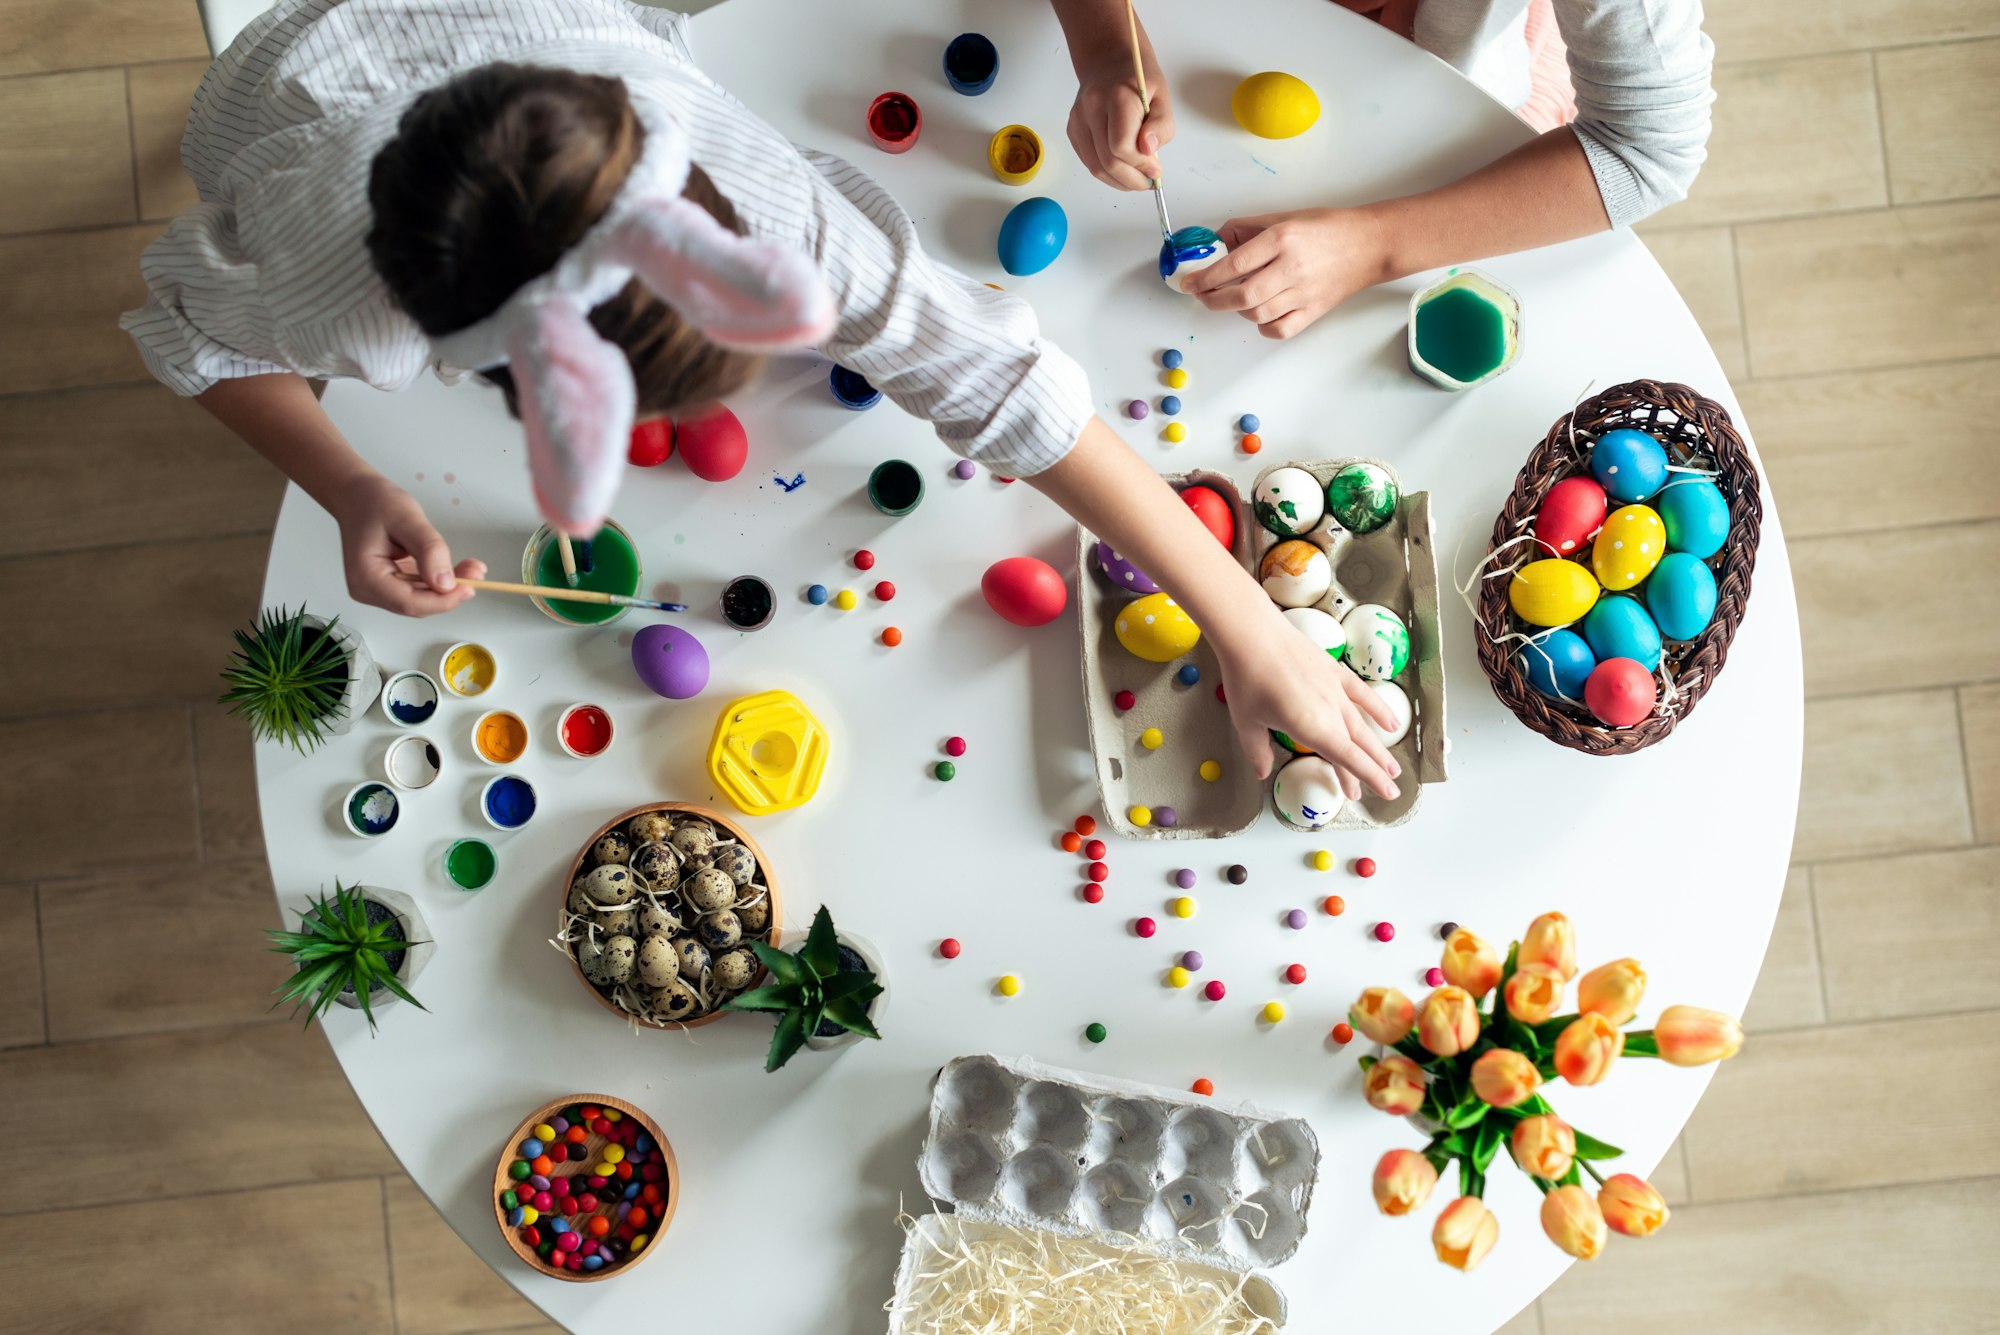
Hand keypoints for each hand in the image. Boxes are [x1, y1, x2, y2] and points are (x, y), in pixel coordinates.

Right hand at [328, 475, 484, 616]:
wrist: (357, 495)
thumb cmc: (375, 502)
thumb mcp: (407, 519)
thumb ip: (429, 551)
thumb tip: (447, 584)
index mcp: (366, 577)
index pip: (409, 602)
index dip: (443, 600)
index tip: (470, 586)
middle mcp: (368, 590)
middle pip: (417, 604)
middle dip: (449, 592)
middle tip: (477, 571)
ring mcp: (376, 590)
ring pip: (421, 599)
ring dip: (448, 587)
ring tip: (472, 567)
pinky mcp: (387, 584)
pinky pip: (418, 590)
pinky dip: (439, 581)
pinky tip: (458, 569)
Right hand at [1066, 55, 1173, 189]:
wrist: (1108, 61)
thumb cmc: (1137, 79)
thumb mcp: (1162, 96)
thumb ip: (1161, 126)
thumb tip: (1148, 151)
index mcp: (1116, 98)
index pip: (1121, 147)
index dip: (1140, 165)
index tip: (1156, 169)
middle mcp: (1091, 109)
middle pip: (1107, 162)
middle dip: (1131, 179)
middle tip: (1149, 181)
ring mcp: (1078, 120)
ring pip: (1095, 167)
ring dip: (1119, 181)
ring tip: (1137, 179)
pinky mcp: (1073, 130)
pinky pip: (1088, 162)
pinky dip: (1107, 172)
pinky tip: (1122, 168)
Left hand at [1179, 208, 1390, 338]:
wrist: (1369, 244)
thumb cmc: (1327, 228)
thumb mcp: (1284, 217)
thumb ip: (1246, 229)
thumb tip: (1215, 243)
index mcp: (1282, 239)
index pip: (1234, 264)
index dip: (1205, 277)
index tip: (1189, 283)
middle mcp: (1292, 267)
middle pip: (1242, 296)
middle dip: (1213, 300)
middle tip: (1202, 296)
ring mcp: (1304, 293)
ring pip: (1257, 315)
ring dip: (1236, 311)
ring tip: (1232, 299)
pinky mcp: (1313, 311)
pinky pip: (1279, 330)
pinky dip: (1263, 327)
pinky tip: (1260, 314)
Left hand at [1212, 608, 1402, 800]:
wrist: (1253, 634)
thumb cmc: (1246, 679)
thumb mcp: (1246, 723)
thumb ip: (1258, 751)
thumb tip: (1263, 773)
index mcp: (1312, 728)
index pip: (1348, 760)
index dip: (1369, 778)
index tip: (1388, 793)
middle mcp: (1330, 711)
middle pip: (1358, 746)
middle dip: (1375, 769)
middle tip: (1390, 789)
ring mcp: (1335, 690)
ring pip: (1362, 724)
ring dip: (1378, 747)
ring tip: (1392, 766)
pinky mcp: (1334, 671)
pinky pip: (1362, 694)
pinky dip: (1377, 708)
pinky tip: (1390, 722)